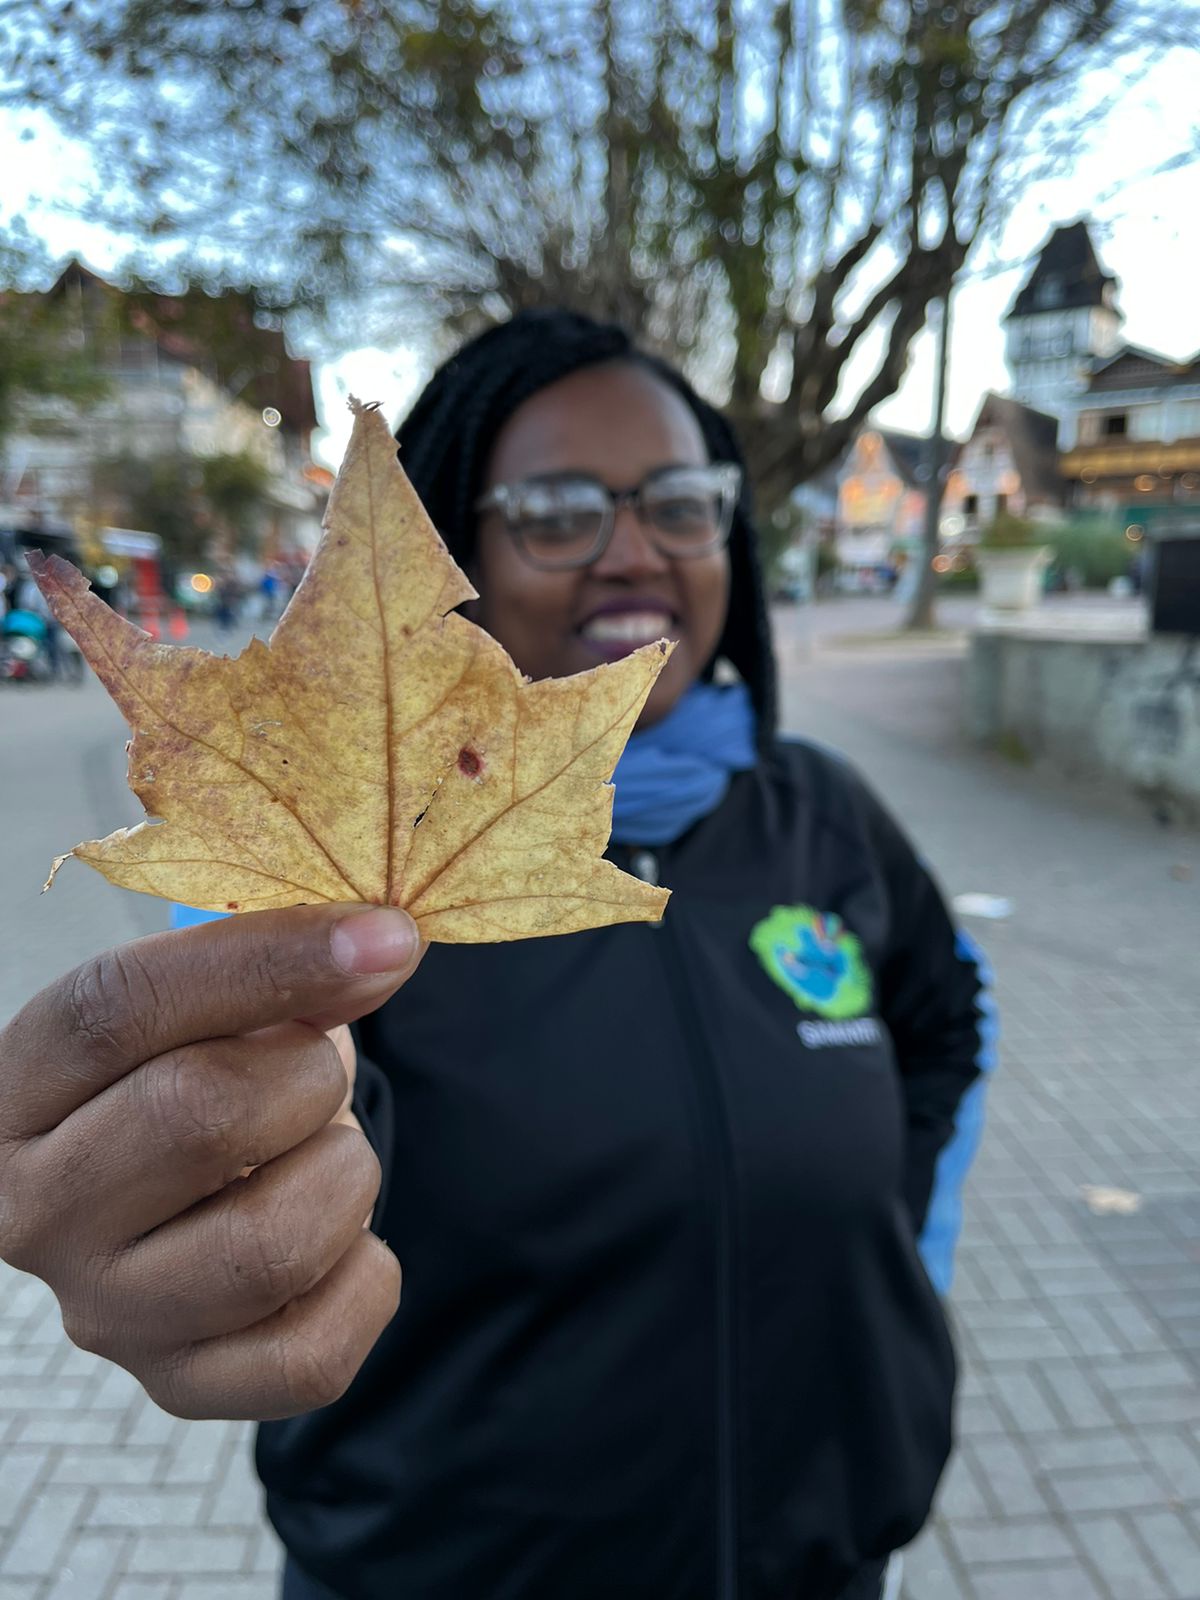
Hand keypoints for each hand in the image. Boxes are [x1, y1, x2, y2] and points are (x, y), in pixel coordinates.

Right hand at [0, 904, 422, 1420]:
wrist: (188, 1194)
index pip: (120, 1009)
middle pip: (199, 1116)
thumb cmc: (202, 1071)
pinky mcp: (179, 1386)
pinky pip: (314, 1354)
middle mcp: (34, 1212)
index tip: (385, 938)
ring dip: (345, 1176)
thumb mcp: (212, 1003)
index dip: (268, 962)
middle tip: (315, 1074)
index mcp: (18, 1091)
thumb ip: (276, 968)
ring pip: (272, 1244)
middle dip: (308, 1074)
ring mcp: (103, 1314)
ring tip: (323, 1157)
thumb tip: (382, 950)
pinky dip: (366, 1280)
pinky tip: (341, 1242)